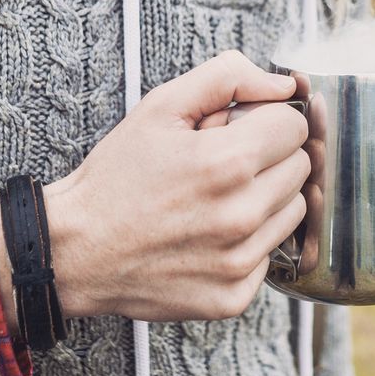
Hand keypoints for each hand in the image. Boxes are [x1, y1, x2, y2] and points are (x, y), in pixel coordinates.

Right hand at [0, 50, 309, 328]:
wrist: (74, 249)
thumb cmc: (117, 176)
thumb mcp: (161, 106)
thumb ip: (228, 77)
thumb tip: (285, 85)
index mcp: (228, 162)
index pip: (295, 127)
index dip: (267, 120)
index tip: (237, 130)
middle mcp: (241, 216)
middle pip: (299, 169)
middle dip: (268, 157)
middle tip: (221, 163)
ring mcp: (239, 262)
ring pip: (292, 213)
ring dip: (265, 200)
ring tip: (215, 199)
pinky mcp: (233, 297)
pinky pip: (270, 257)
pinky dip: (248, 244)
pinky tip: (208, 236)